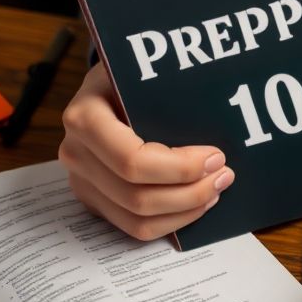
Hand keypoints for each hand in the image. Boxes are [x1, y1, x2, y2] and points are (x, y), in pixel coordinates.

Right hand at [58, 62, 233, 239]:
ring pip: (138, 219)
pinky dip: (172, 221)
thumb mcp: (144, 74)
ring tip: (215, 189)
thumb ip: (171, 98)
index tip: (215, 157)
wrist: (104, 89)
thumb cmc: (130, 80)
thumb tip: (224, 121)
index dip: (180, 168)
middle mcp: (76, 153)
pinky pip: (134, 227)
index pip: (132, 160)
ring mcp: (82, 181)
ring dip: (185, 210)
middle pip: (137, 196)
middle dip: (191, 191)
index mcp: (85, 118)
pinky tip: (196, 202)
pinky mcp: (95, 201)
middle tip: (224, 175)